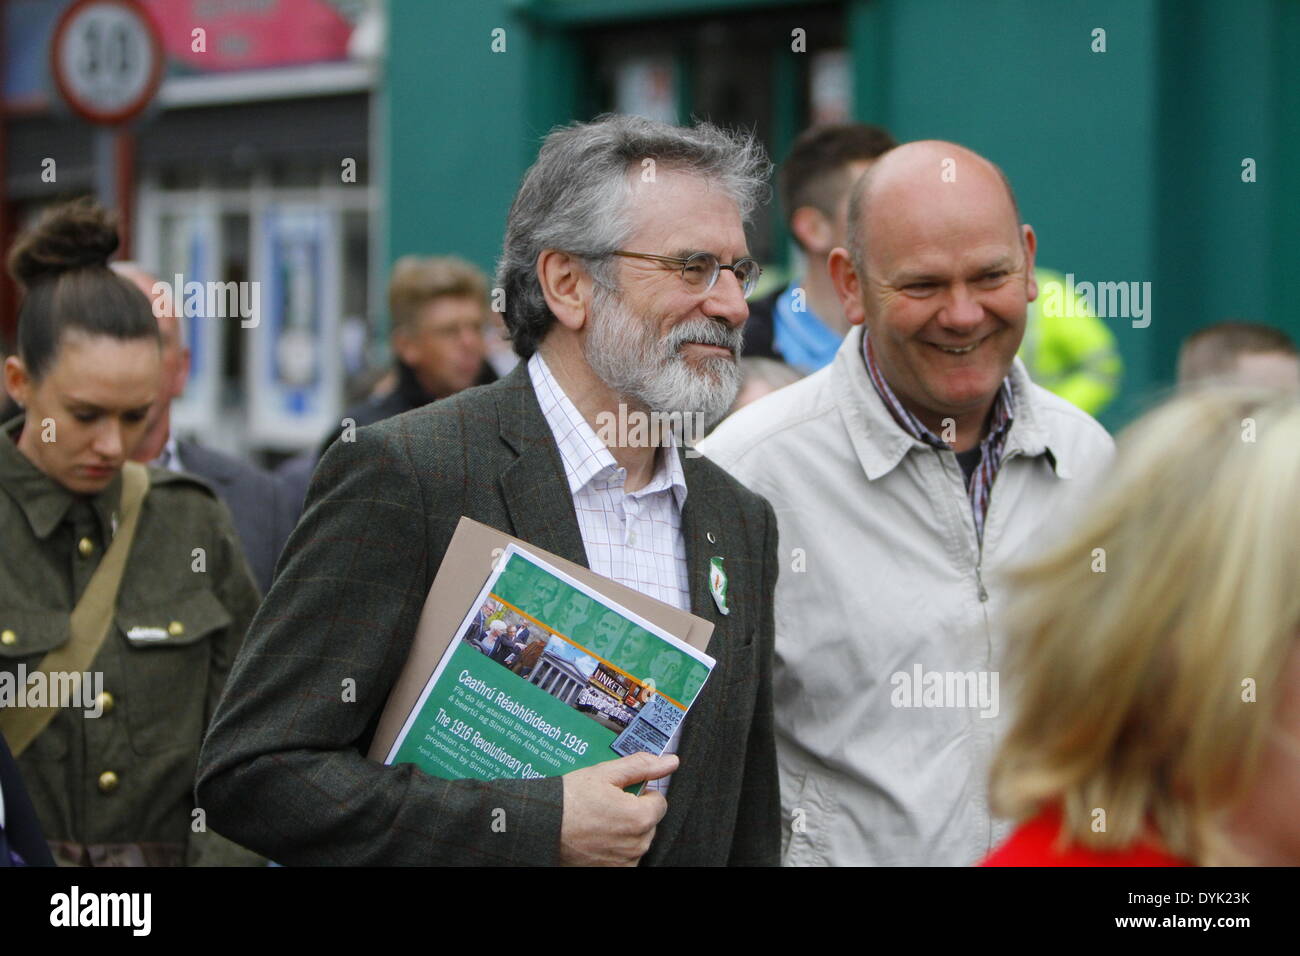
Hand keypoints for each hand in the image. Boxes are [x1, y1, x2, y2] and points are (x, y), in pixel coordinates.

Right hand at [559, 752, 677, 865]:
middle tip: (606, 805)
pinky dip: (616, 848)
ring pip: (637, 840)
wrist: (542, 827)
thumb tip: (670, 762)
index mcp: (640, 817)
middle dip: (633, 812)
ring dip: (625, 831)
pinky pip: (625, 858)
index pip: (659, 801)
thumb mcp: (605, 773)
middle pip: (649, 822)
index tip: (621, 793)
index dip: (641, 793)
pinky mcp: (612, 872)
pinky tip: (597, 838)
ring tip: (598, 822)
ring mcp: (625, 862)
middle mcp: (637, 844)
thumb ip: (641, 767)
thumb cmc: (570, 800)